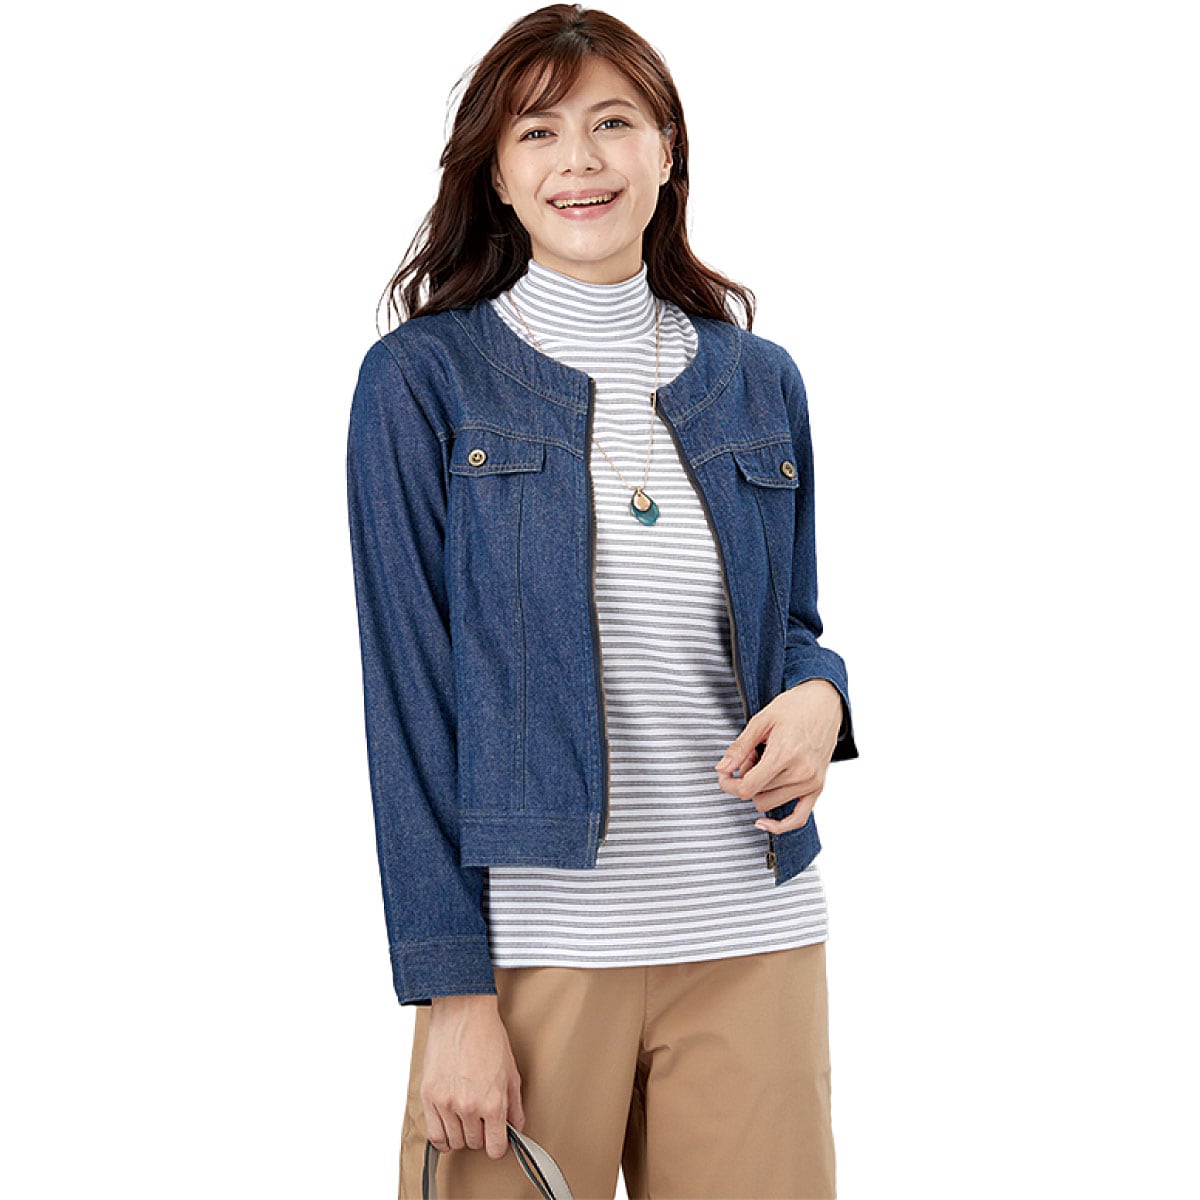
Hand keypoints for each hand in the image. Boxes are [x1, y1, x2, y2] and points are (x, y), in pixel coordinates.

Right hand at [422, 995, 525, 1160]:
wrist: (462, 1013)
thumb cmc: (488, 1037)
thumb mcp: (511, 1072)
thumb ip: (515, 1106)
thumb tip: (515, 1129)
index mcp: (493, 1102)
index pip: (494, 1148)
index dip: (497, 1146)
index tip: (496, 1140)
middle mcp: (469, 1107)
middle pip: (474, 1144)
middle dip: (480, 1134)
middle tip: (481, 1118)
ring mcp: (446, 1103)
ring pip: (454, 1142)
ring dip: (461, 1134)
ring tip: (465, 1116)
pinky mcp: (428, 1097)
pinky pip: (433, 1135)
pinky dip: (442, 1135)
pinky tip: (448, 1124)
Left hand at [713, 679, 842, 832]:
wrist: (824, 703)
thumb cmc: (794, 708)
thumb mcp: (761, 720)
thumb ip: (740, 747)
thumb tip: (722, 768)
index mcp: (785, 754)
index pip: (748, 787)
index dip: (729, 784)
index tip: (724, 774)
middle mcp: (801, 773)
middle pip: (756, 795)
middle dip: (747, 778)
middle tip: (752, 756)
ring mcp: (811, 783)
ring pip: (770, 804)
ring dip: (761, 789)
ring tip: (766, 765)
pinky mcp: (817, 788)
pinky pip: (798, 819)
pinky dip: (780, 825)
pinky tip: (765, 822)